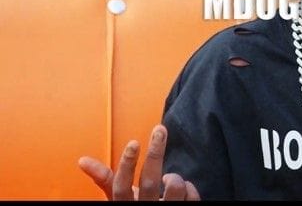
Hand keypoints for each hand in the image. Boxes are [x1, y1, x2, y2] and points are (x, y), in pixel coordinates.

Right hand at [78, 124, 200, 199]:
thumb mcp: (119, 197)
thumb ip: (105, 180)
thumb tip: (82, 160)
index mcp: (125, 205)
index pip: (121, 186)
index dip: (127, 165)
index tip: (134, 143)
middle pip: (150, 182)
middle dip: (155, 154)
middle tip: (159, 130)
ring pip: (174, 189)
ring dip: (174, 177)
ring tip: (168, 177)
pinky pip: (191, 196)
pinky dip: (190, 188)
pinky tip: (184, 189)